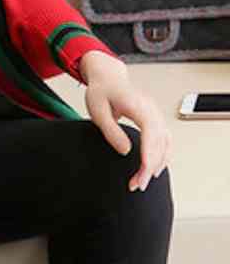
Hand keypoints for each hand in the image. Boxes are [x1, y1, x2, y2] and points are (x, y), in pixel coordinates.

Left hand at [78, 50, 172, 191]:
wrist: (108, 78)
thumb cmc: (101, 92)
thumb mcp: (97, 111)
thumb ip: (111, 131)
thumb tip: (126, 151)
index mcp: (137, 105)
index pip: (150, 132)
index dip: (149, 153)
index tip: (144, 171)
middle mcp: (151, 109)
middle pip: (159, 141)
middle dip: (150, 166)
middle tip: (137, 185)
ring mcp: (155, 114)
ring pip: (165, 143)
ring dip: (157, 164)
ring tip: (142, 181)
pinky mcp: (154, 119)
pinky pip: (164, 140)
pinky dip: (161, 156)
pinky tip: (153, 168)